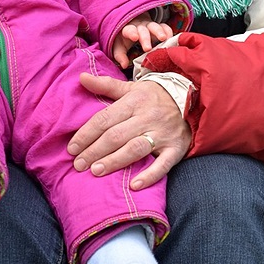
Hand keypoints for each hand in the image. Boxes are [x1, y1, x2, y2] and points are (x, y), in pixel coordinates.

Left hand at [68, 73, 191, 188]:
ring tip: (96, 171)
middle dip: (95, 151)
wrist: (192, 98)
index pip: (105, 119)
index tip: (71, 148)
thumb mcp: (131, 88)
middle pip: (116, 136)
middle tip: (78, 164)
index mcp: (133, 102)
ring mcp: (162, 134)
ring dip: (115, 161)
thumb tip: (80, 77)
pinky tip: (134, 185)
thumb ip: (105, 85)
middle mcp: (147, 117)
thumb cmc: (154, 96)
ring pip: (135, 149)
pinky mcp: (176, 148)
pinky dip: (149, 176)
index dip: (86, 134)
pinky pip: (163, 164)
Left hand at [112, 14, 172, 68]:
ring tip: (164, 38)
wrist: (134, 26)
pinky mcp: (159, 27)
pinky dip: (168, 31)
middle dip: (145, 38)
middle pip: (143, 31)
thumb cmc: (125, 39)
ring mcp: (150, 26)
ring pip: (155, 26)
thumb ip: (120, 55)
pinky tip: (171, 38)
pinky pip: (164, 27)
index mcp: (128, 30)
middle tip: (147, 48)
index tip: (134, 37)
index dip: (131, 33)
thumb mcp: (119, 46)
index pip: (129, 30)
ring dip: (159, 32)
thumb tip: (123, 65)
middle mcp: (140, 27)